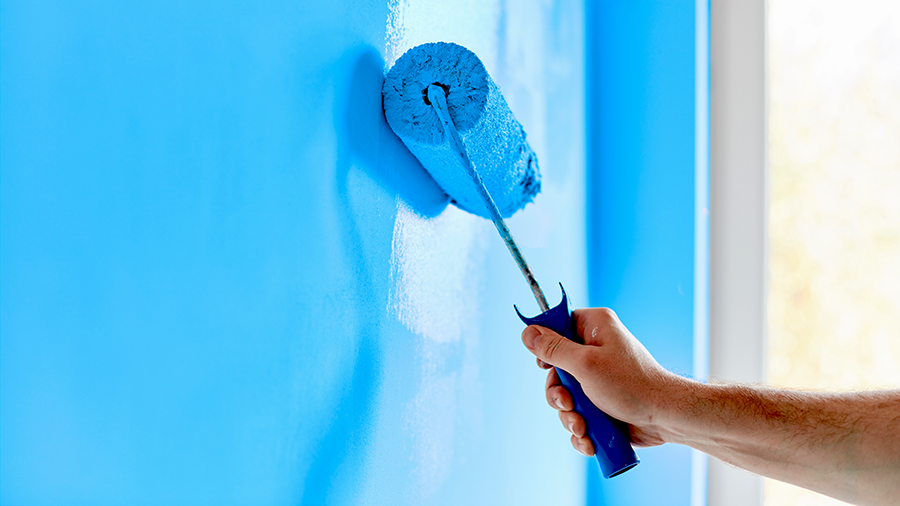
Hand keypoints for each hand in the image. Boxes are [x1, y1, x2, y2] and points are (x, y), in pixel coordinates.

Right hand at [521, 308, 683, 455]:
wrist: (665, 418)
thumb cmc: (631, 384)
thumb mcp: (585, 364)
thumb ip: (553, 349)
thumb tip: (527, 332)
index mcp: (594, 328)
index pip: (558, 325)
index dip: (547, 346)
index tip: (545, 365)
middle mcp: (595, 349)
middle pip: (556, 368)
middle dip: (558, 395)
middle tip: (568, 404)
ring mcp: (598, 377)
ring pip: (565, 396)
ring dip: (569, 416)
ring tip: (583, 427)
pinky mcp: (601, 402)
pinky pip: (578, 413)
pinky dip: (580, 428)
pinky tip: (588, 439)